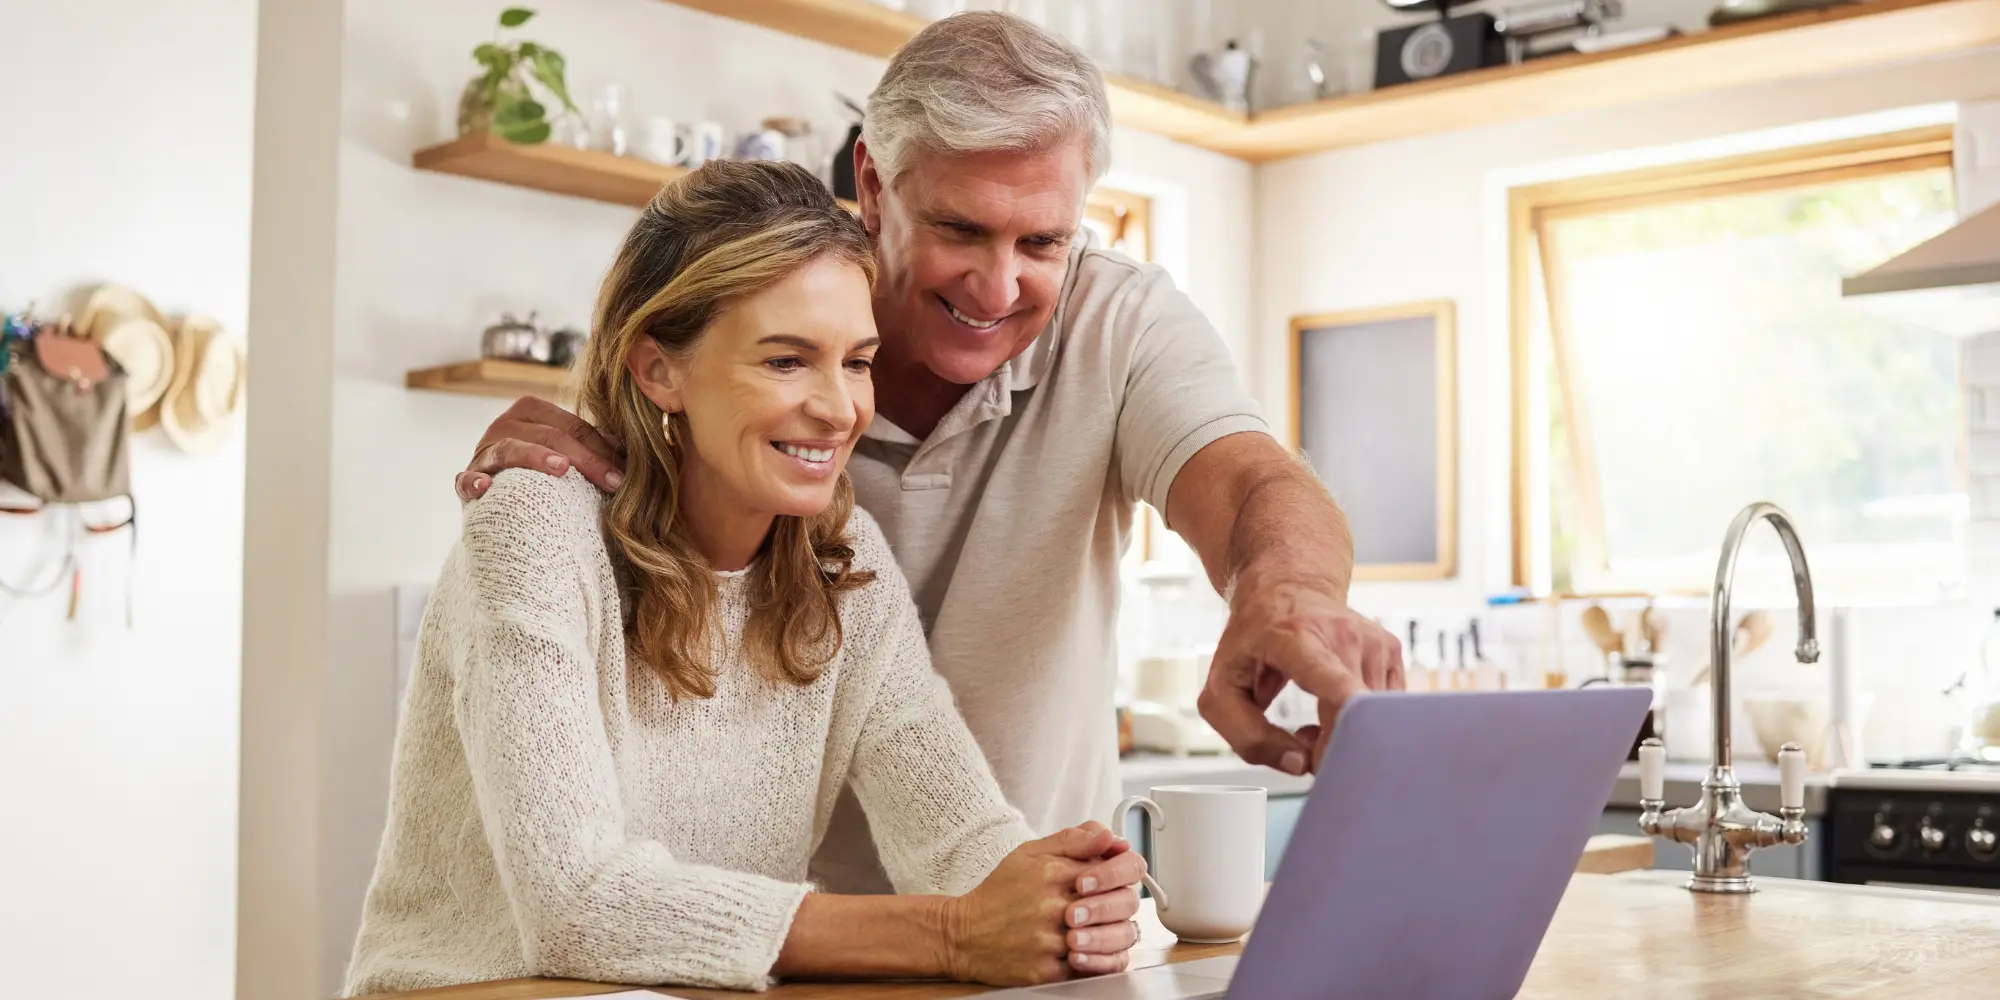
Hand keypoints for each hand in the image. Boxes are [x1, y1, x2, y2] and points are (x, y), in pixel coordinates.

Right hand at [454, 396, 625, 500]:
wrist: (501, 501)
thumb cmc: (543, 475)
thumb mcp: (568, 454)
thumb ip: (594, 445)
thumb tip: (631, 444)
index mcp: (531, 411)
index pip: (573, 426)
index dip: (603, 449)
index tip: (625, 475)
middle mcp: (504, 425)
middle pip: (549, 436)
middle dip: (586, 459)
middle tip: (612, 482)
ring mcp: (483, 452)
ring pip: (510, 449)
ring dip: (535, 457)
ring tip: (561, 468)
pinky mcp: (466, 480)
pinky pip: (466, 479)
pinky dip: (473, 481)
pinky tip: (484, 488)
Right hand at [942, 822, 1143, 985]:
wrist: (964, 935)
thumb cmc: (1000, 893)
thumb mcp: (1030, 853)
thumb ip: (1073, 840)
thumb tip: (1110, 837)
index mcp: (1055, 872)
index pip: (1117, 867)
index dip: (1122, 872)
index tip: (1113, 877)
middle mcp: (1055, 906)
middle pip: (1123, 903)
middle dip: (1122, 902)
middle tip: (1109, 904)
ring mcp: (1053, 941)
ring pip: (1115, 938)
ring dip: (1115, 932)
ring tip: (1099, 927)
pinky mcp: (1048, 971)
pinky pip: (1096, 968)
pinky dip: (1102, 960)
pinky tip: (1090, 950)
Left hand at [1198, 566, 1403, 775]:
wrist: (1286, 588)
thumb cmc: (1252, 640)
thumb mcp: (1223, 689)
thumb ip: (1247, 736)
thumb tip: (1300, 764)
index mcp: (1297, 639)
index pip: (1331, 678)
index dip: (1345, 709)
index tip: (1354, 730)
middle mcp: (1343, 635)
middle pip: (1355, 714)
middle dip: (1331, 749)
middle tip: (1302, 741)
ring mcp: (1373, 642)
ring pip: (1373, 719)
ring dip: (1344, 735)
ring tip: (1315, 717)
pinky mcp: (1392, 650)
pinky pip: (1384, 709)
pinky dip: (1360, 721)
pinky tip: (1335, 706)